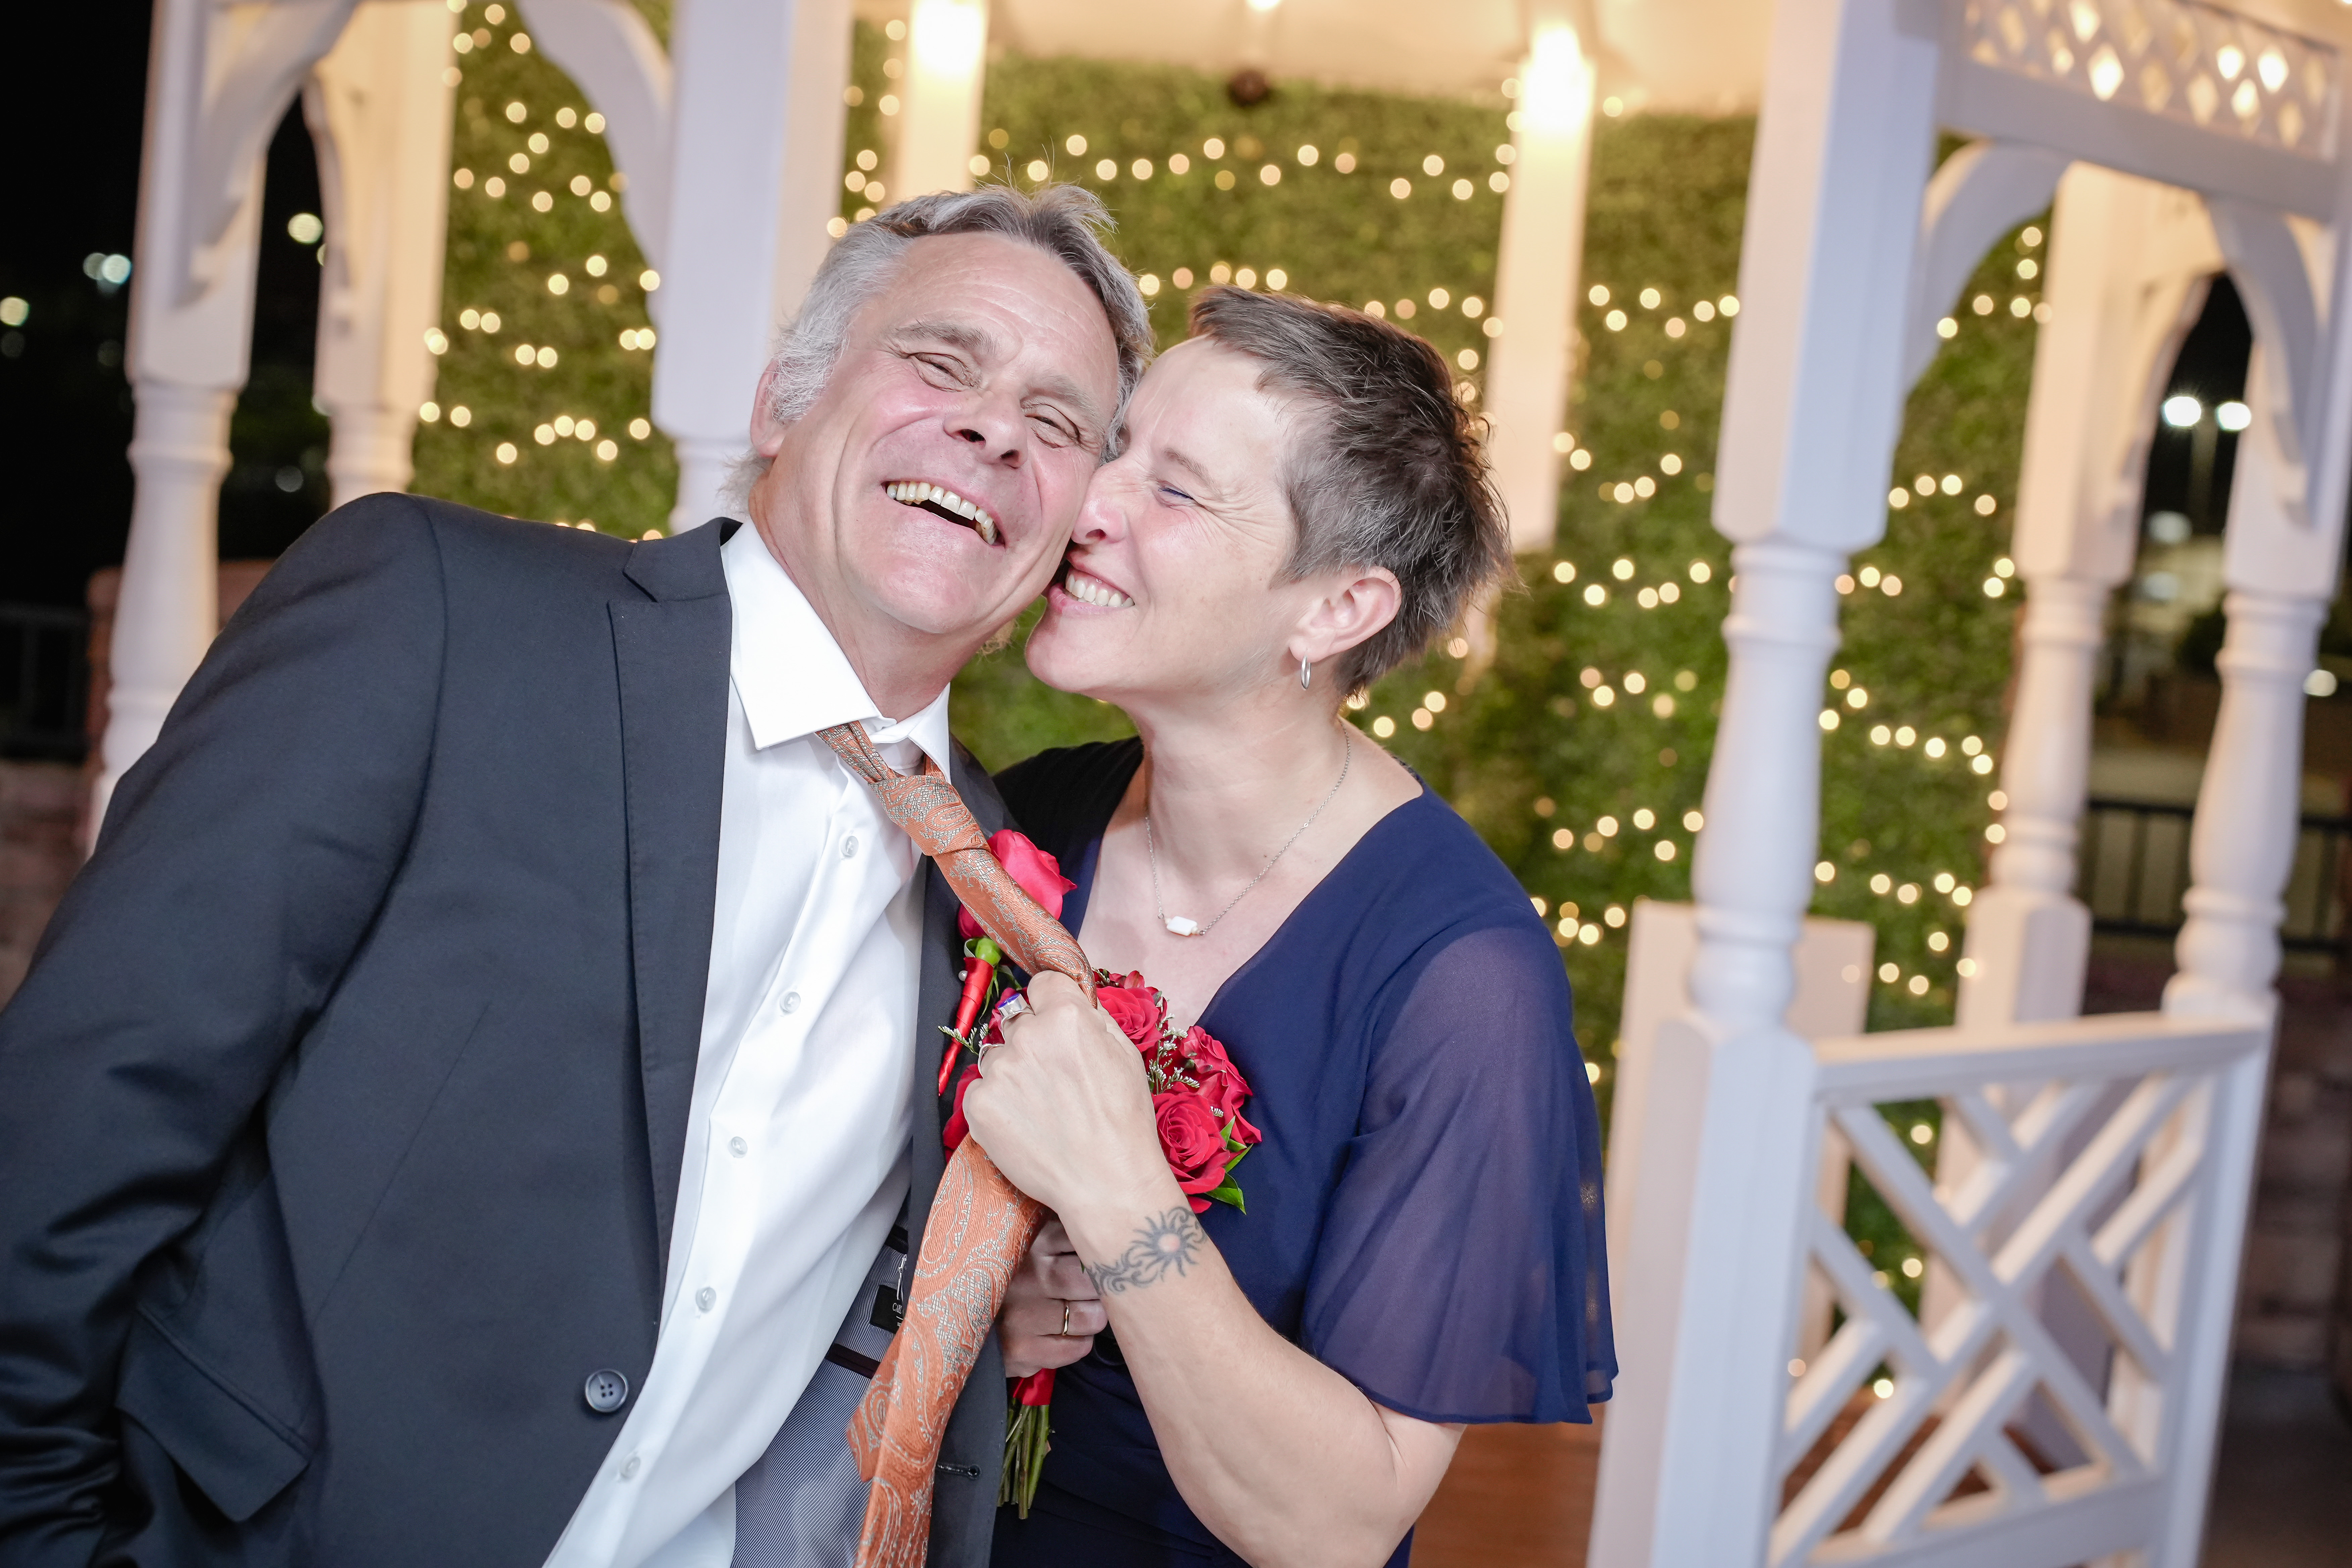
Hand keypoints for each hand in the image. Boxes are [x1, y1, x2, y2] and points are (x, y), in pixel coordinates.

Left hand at [961, 971, 1175, 1227]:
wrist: (1106, 1182)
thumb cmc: (1124, 1123)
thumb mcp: (1126, 1056)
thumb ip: (1095, 1020)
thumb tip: (1075, 1001)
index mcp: (1067, 1018)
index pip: (1043, 984)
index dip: (1051, 1003)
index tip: (1054, 1021)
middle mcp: (1028, 1036)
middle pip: (1017, 1020)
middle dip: (1032, 1041)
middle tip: (1052, 1078)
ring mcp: (1000, 1071)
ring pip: (997, 1056)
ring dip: (1011, 1072)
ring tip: (1039, 1107)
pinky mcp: (978, 1104)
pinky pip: (981, 1090)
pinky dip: (997, 1104)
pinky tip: (1025, 1125)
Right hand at [997, 1217, 1107, 1376]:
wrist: (950, 1317)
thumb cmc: (997, 1274)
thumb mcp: (1017, 1239)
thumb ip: (1051, 1226)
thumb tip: (1097, 1218)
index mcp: (1026, 1240)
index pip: (1083, 1240)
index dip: (1094, 1251)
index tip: (1093, 1255)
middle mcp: (1025, 1275)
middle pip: (1091, 1279)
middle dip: (1099, 1286)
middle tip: (1092, 1288)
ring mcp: (1021, 1315)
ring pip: (1091, 1316)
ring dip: (1092, 1316)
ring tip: (1081, 1311)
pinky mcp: (1020, 1350)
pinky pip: (1075, 1347)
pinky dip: (1078, 1342)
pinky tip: (1065, 1333)